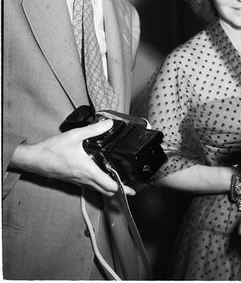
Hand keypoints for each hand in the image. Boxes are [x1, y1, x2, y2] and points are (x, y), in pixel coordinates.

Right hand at [10, 120, 134, 196]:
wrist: (34, 159)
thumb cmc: (52, 149)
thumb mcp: (75, 135)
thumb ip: (94, 130)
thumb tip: (109, 124)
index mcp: (87, 170)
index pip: (108, 185)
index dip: (122, 188)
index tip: (132, 190)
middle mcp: (84, 179)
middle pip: (105, 190)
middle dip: (119, 191)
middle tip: (130, 188)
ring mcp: (77, 181)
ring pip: (97, 189)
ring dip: (109, 188)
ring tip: (120, 183)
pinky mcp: (72, 180)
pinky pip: (89, 185)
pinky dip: (99, 184)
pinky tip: (102, 176)